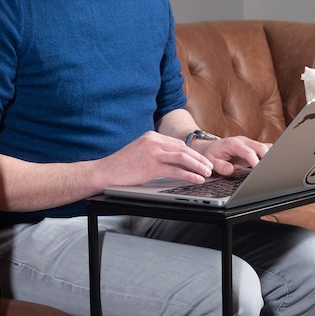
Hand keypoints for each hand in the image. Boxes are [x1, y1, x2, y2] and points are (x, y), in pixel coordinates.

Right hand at [96, 131, 214, 185]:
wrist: (104, 171)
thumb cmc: (121, 166)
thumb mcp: (140, 152)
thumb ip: (155, 151)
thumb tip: (172, 160)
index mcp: (151, 136)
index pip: (178, 143)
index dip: (192, 152)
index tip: (201, 159)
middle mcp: (153, 140)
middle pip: (183, 148)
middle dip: (199, 158)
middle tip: (210, 166)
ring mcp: (152, 152)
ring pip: (183, 157)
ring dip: (198, 165)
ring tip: (207, 173)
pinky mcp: (151, 165)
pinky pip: (176, 170)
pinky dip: (189, 175)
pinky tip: (197, 179)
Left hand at [189, 135, 269, 176]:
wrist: (209, 147)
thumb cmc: (210, 154)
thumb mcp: (210, 161)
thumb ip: (220, 166)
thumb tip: (230, 170)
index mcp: (233, 144)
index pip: (248, 152)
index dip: (255, 161)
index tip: (259, 170)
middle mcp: (243, 141)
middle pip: (261, 147)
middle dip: (267, 157)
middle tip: (269, 170)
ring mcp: (249, 143)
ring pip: (265, 146)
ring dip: (271, 155)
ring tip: (274, 167)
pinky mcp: (252, 147)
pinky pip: (265, 148)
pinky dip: (270, 154)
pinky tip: (272, 163)